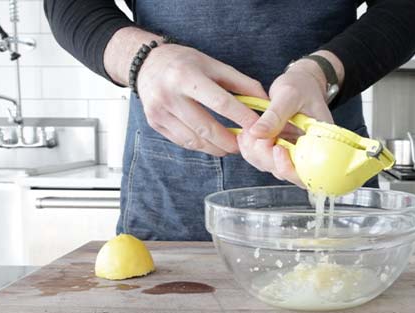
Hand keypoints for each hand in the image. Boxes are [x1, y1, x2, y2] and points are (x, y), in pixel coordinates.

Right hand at [136, 44, 267, 155]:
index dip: (241, 117)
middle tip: (246, 145)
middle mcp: (169, 95)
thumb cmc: (185, 63)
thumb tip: (266, 102)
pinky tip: (213, 143)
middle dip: (230, 141)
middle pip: (206, 127)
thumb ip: (242, 83)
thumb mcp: (214, 65)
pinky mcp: (155, 123)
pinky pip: (183, 142)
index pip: (220, 102)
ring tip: (231, 146)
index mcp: (187, 76)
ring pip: (195, 140)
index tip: (258, 127)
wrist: (147, 63)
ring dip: (217, 148)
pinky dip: (202, 146)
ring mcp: (159, 111)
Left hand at [237, 59, 334, 186]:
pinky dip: (251, 150)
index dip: (291, 168)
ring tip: (249, 131)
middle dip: (268, 158)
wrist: (300, 83)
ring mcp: (294, 154)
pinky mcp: (280, 151)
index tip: (277, 148)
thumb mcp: (289, 95)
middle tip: (257, 134)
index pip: (309, 171)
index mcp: (320, 142)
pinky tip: (246, 135)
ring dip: (256, 154)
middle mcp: (309, 153)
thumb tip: (258, 133)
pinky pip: (264, 160)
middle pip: (289, 174)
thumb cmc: (301, 87)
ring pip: (273, 168)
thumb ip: (275, 115)